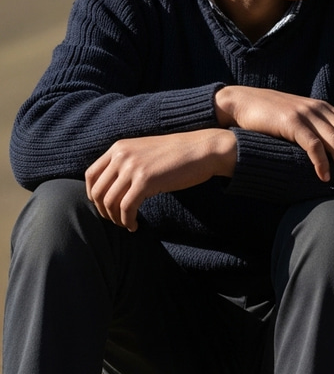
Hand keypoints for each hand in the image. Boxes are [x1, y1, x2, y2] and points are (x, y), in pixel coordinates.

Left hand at [85, 129, 236, 231]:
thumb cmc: (178, 153)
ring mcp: (133, 167)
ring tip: (127, 224)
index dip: (94, 195)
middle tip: (116, 220)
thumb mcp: (145, 151)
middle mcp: (122, 156)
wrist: (202, 149)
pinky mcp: (146, 181)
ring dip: (116, 219)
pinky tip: (135, 225)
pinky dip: (128, 221)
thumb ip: (127, 162)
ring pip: (110, 202)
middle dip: (104, 211)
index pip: (91, 175)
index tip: (104, 206)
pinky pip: (126, 208)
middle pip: (98, 192)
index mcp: (119, 147)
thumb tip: (112, 186)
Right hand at [214, 86, 333, 186]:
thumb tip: (333, 150)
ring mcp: (305, 115)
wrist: (241, 103)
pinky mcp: (291, 123)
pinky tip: (324, 177)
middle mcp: (318, 109)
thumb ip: (316, 129)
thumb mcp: (299, 119)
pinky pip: (312, 145)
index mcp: (323, 107)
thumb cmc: (270, 117)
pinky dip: (321, 162)